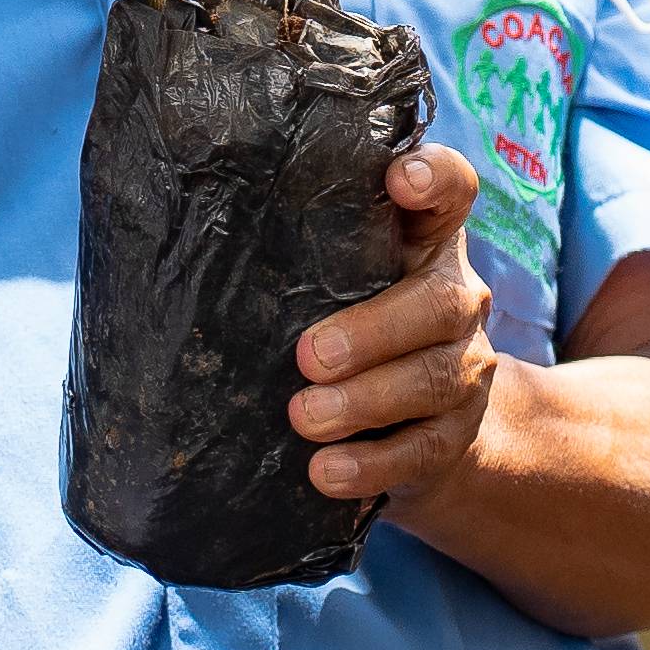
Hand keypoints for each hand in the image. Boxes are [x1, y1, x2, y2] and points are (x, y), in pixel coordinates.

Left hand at [292, 146, 494, 506]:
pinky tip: (326, 472)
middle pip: (439, 303)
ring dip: (364, 401)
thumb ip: (299, 255)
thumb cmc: (353, 332)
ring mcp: (465, 370)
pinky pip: (421, 451)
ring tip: (305, 418)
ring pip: (431, 380)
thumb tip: (184, 238)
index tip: (400, 179)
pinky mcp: (454, 437)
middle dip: (373, 331)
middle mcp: (459, 299)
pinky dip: (372, 465)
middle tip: (308, 356)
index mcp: (429, 244)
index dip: (436, 177)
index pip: (452, 190)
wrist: (422, 432)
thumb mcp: (336, 282)